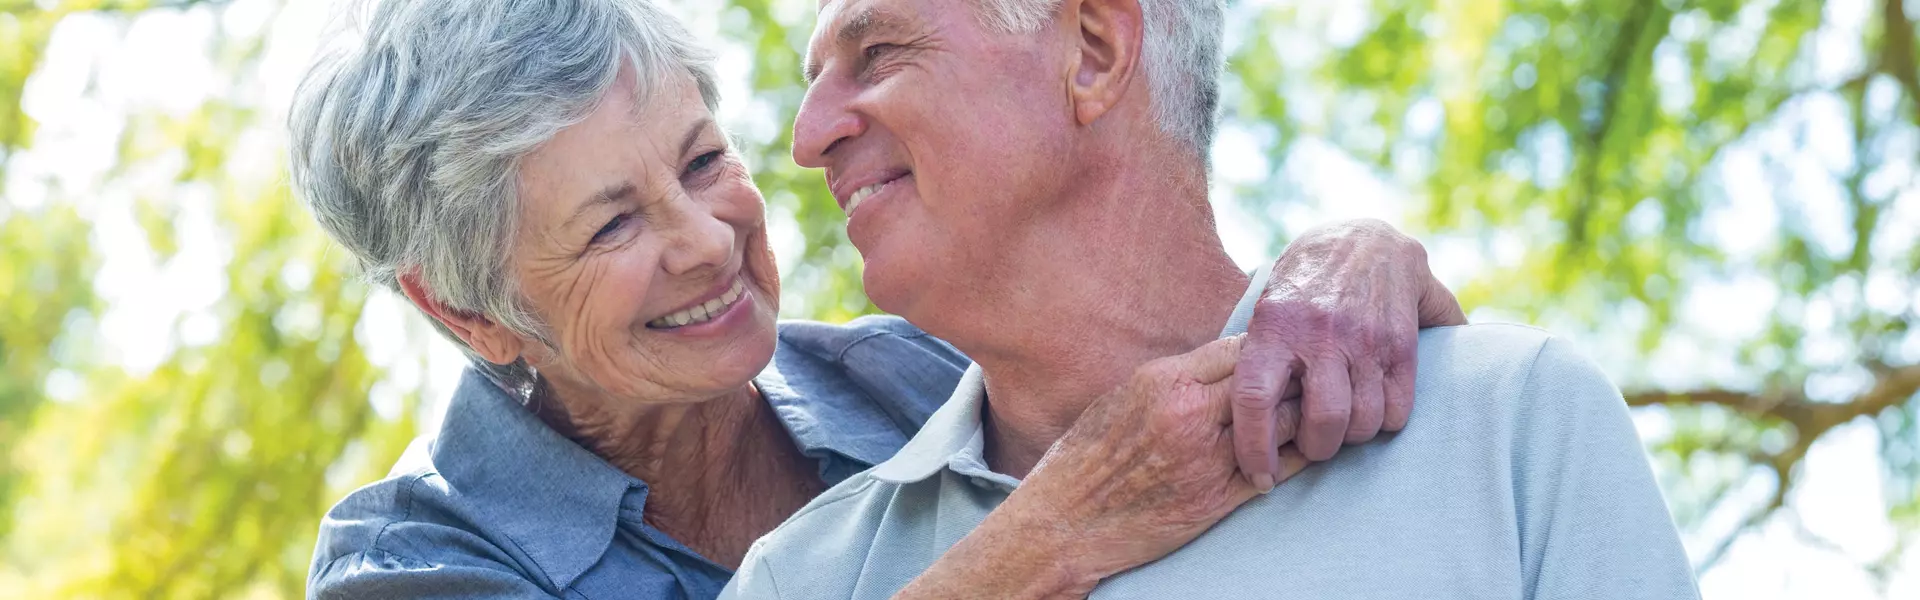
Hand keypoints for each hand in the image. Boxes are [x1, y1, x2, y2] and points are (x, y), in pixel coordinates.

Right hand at [895, 337, 1309, 598]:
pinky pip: (1278, 471)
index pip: (1241, 347)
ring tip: (1320, 410)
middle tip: (1314, 375)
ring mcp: (1207, 460)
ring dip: (1305, 415)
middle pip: (1270, 381)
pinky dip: (1300, 457)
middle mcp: (1189, 416)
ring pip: (1283, 424)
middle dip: (1295, 376)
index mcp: (1164, 381)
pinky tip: (1310, 448)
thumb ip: (1174, 378)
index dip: (1268, 346)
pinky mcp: (1217, 500)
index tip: (1281, 350)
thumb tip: (1220, 362)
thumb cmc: (1087, 456)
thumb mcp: (1124, 397)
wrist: (1066, 521)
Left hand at [1231, 218, 1465, 481]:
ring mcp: (1365, 339)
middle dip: (1316, 449)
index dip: (1253, 448)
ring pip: (1364, 423)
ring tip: (1343, 425)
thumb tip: (1217, 417)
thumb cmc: (1303, 285)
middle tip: (1312, 445)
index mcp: (1274, 327)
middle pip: (1322, 423)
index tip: (1257, 477)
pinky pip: (1398, 409)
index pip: (1254, 399)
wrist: (1364, 237)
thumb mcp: (1266, 309)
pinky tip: (1373, 406)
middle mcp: (1320, 334)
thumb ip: (1253, 358)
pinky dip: (1386, 421)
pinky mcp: (1401, 343)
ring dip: (1353, 437)